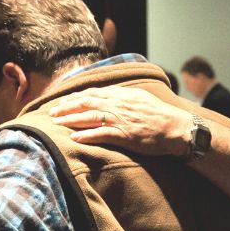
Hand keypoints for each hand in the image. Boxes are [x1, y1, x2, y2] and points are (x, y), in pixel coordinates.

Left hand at [49, 85, 192, 156]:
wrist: (177, 128)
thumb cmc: (161, 115)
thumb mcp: (142, 98)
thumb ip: (124, 97)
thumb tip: (110, 95)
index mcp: (123, 95)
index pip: (94, 93)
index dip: (76, 97)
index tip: (63, 101)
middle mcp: (120, 104)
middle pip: (88, 102)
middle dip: (67, 106)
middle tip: (52, 112)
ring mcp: (122, 119)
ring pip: (91, 116)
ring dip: (71, 119)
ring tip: (56, 123)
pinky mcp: (126, 135)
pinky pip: (102, 134)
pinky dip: (87, 135)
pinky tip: (74, 137)